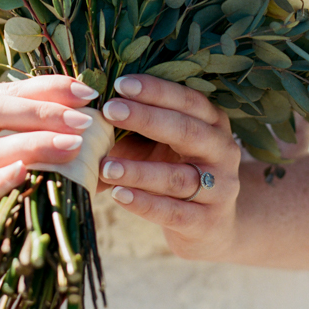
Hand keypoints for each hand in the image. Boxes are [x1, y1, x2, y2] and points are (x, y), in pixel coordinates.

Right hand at [0, 75, 98, 276]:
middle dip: (44, 113)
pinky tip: (25, 173)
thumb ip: (16, 130)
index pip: (6, 91)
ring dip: (34, 145)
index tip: (86, 92)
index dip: (47, 88)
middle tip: (83, 121)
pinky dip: (0, 182)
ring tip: (73, 146)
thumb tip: (80, 114)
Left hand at [99, 75, 240, 261]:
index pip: (188, 99)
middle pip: (186, 130)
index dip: (155, 91)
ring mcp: (220, 188)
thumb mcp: (161, 144)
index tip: (120, 84)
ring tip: (105, 165)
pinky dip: (144, 203)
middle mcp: (223, 150)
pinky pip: (174, 212)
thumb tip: (84, 113)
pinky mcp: (208, 222)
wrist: (212, 224)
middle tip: (109, 111)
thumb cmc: (177, 170)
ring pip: (178, 177)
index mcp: (214, 121)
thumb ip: (133, 128)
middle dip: (145, 118)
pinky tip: (118, 195)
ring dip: (138, 170)